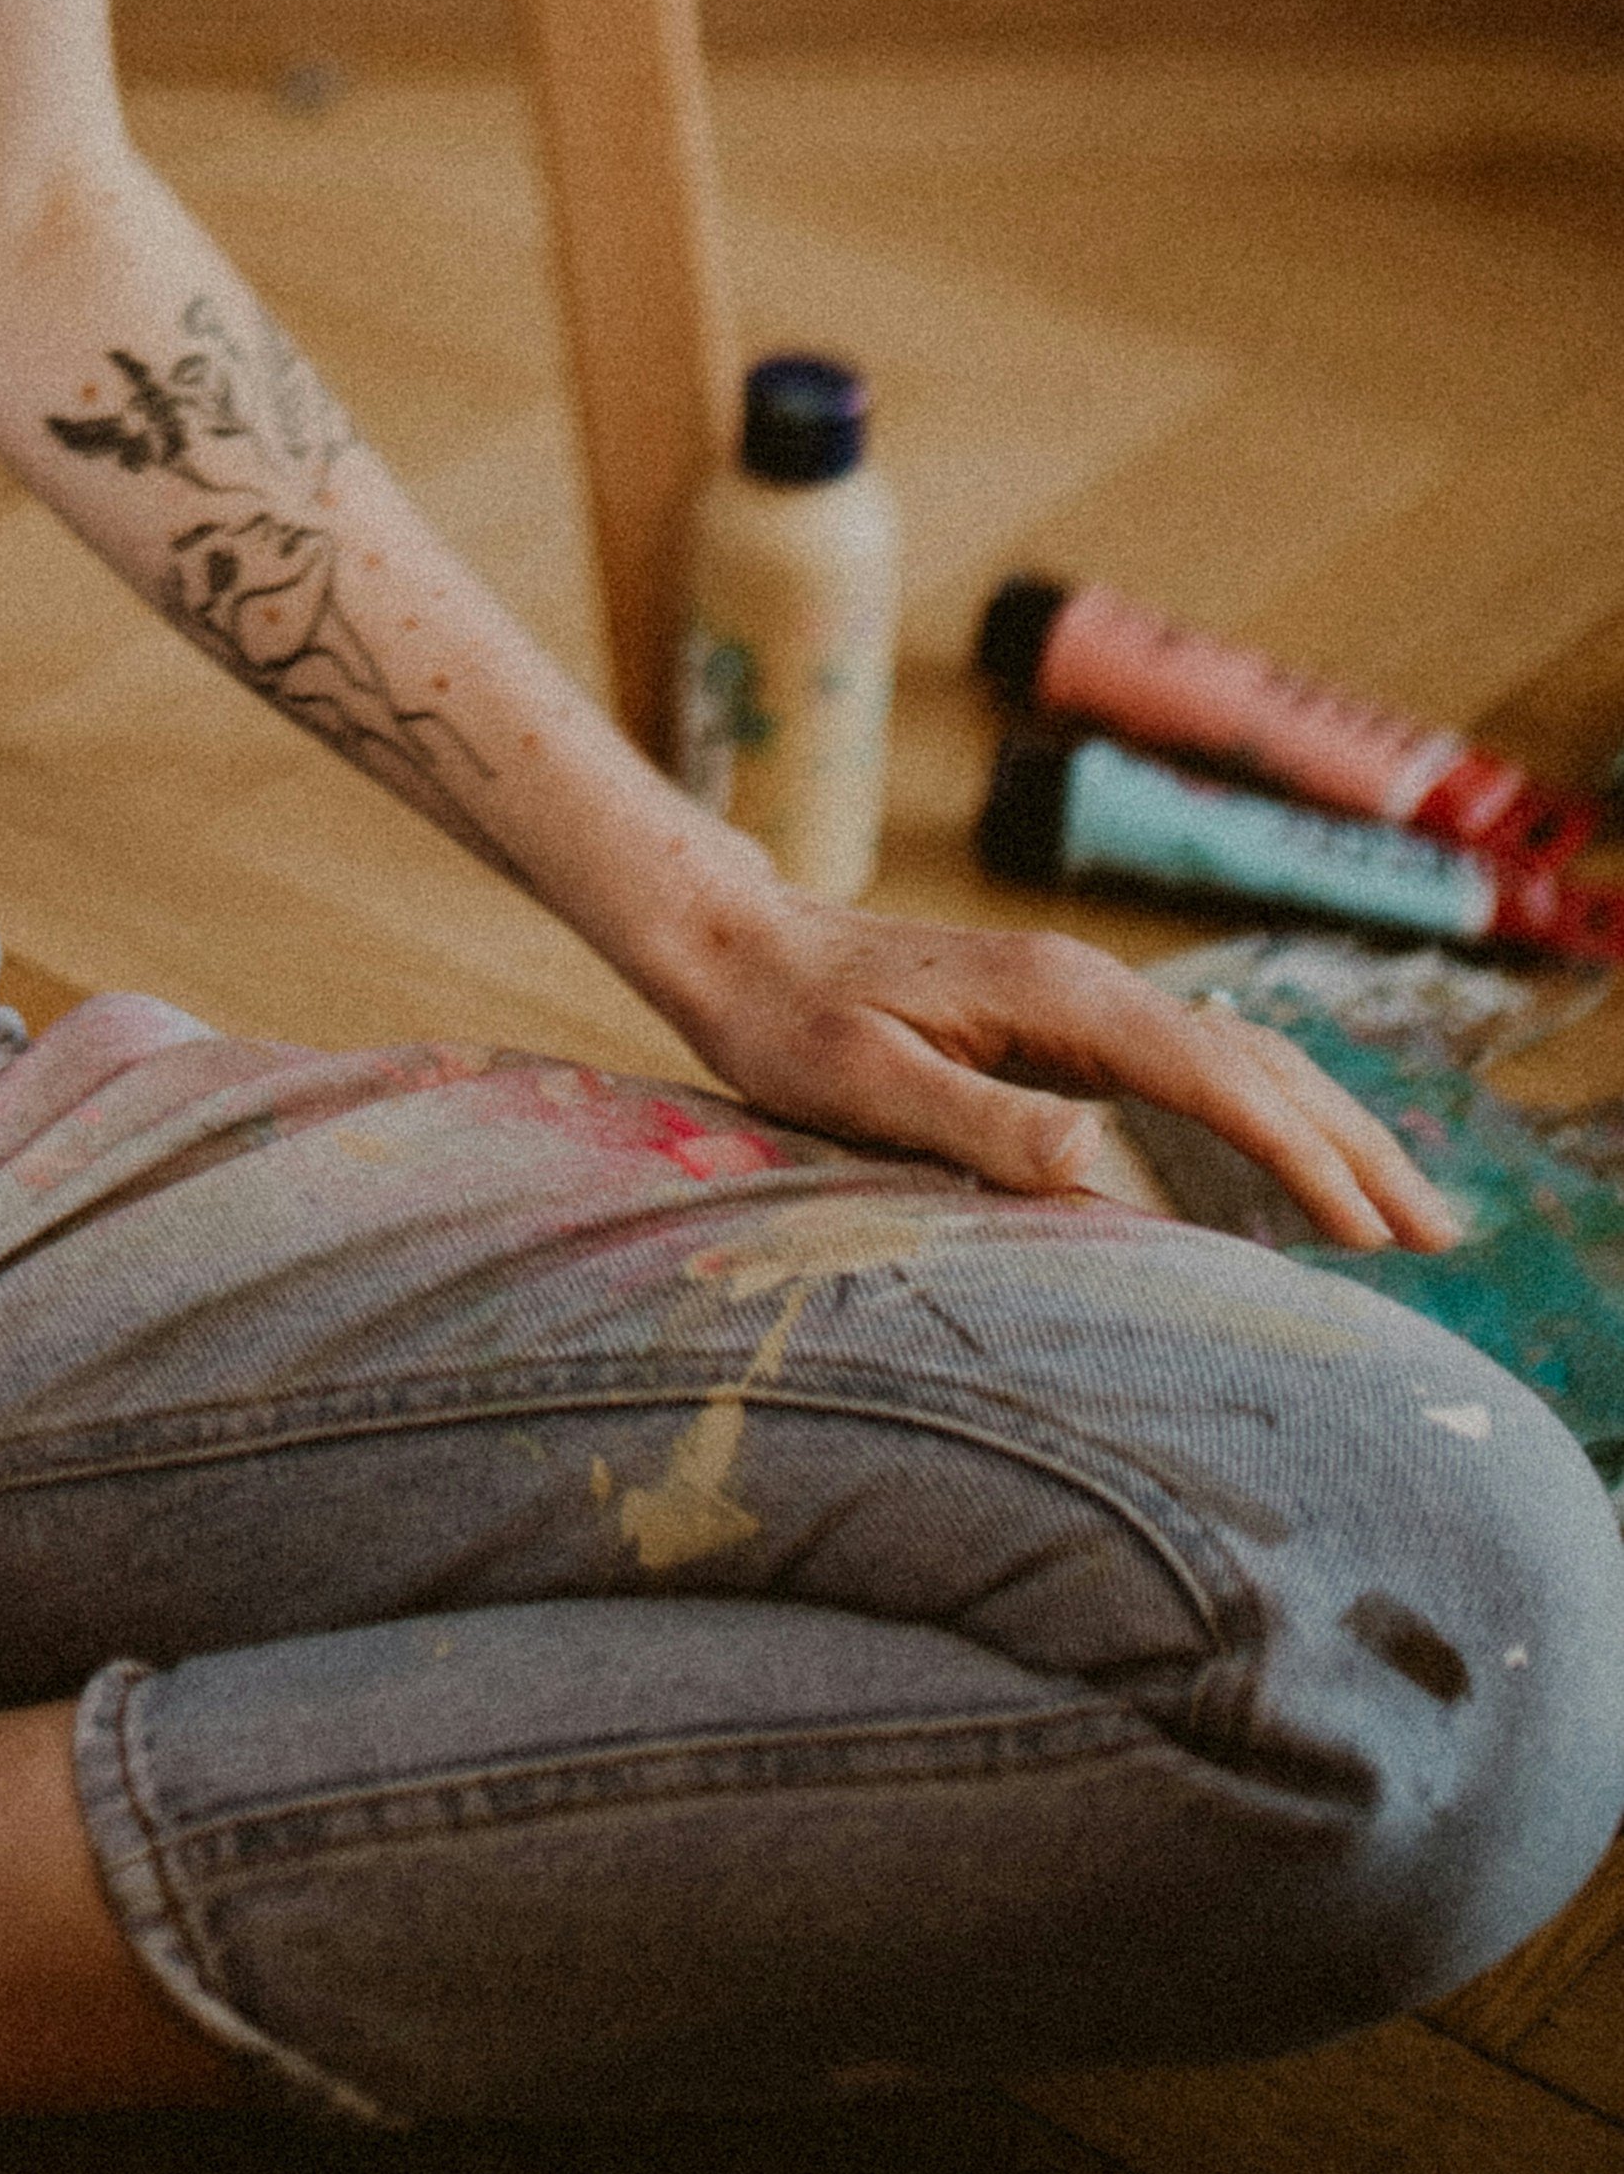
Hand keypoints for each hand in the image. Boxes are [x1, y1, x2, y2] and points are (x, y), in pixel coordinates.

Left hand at [667, 893, 1466, 1251]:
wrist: (737, 943)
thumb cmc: (786, 1021)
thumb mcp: (861, 1084)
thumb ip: (975, 1121)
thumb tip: (1092, 1153)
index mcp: (1054, 999)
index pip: (1213, 1077)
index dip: (1297, 1152)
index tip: (1366, 1225)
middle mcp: (1085, 986)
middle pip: (1256, 1061)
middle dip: (1352, 1142)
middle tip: (1438, 1230)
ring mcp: (1079, 998)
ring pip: (1239, 1057)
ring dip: (1328, 1125)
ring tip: (1403, 1205)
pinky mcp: (1063, 1019)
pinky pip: (1195, 1064)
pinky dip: (1269, 1108)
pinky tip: (1298, 1156)